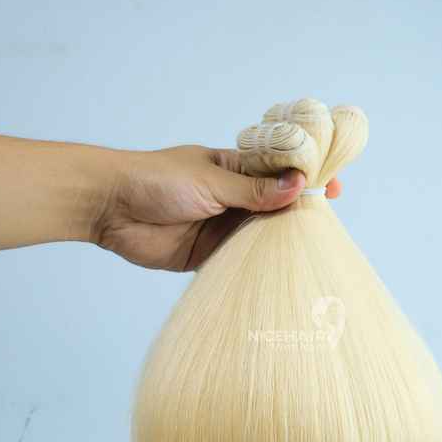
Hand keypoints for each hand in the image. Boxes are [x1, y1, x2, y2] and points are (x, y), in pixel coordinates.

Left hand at [91, 145, 341, 270]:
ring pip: (261, 235)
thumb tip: (298, 185)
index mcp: (233, 170)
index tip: (332, 188)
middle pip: (274, 207)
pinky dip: (257, 265)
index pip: (278, 173)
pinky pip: (240, 260)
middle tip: (327, 226)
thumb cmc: (155, 180)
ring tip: (311, 251)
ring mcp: (221, 227)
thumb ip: (253, 190)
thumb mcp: (211, 181)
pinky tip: (279, 271)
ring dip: (280, 242)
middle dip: (299, 214)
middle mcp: (232, 198)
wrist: (109, 208)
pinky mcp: (209, 255)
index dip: (305, 179)